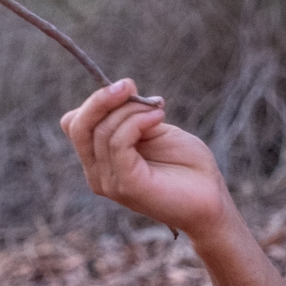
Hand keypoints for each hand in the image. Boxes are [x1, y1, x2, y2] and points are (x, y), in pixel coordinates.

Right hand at [59, 80, 233, 238]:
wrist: (211, 200)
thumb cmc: (186, 166)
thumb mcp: (154, 130)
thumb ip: (131, 116)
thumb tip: (118, 91)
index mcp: (100, 160)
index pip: (74, 124)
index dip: (95, 101)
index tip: (128, 88)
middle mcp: (98, 174)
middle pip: (77, 126)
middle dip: (101, 98)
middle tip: (128, 84)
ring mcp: (110, 182)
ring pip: (101, 131)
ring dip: (130, 110)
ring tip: (157, 109)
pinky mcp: (127, 185)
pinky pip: (118, 143)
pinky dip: (136, 122)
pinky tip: (157, 117)